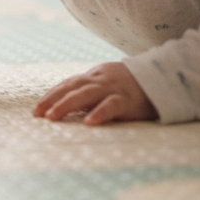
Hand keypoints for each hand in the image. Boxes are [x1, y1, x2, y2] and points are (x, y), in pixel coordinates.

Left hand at [33, 61, 157, 124]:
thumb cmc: (130, 85)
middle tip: (37, 114)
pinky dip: (99, 113)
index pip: (68, 84)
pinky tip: (88, 123)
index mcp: (93, 77)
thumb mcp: (107, 83)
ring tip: (52, 117)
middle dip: (53, 100)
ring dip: (67, 105)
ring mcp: (114, 89)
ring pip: (86, 94)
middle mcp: (100, 81)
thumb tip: (66, 106)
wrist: (163, 76)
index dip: (51, 95)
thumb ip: (89, 91)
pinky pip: (112, 105)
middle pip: (72, 88)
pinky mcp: (128, 100)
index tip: (36, 109)